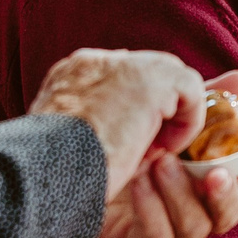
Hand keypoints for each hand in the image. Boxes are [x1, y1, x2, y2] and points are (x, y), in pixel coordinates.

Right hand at [29, 47, 208, 199]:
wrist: (45, 175)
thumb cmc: (49, 174)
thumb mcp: (65, 144)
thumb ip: (93, 126)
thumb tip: (123, 138)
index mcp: (70, 75)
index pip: (118, 78)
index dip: (134, 111)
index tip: (130, 145)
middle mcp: (95, 62)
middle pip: (148, 73)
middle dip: (159, 111)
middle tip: (146, 152)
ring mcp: (123, 66)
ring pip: (172, 79)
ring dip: (170, 119)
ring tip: (150, 154)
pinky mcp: (151, 81)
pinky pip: (191, 90)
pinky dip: (185, 123)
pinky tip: (160, 151)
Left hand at [91, 77, 237, 237]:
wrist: (62, 157)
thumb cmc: (116, 131)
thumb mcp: (159, 106)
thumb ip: (201, 99)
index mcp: (202, 172)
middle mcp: (190, 205)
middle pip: (230, 212)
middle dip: (228, 193)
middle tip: (214, 174)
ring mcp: (165, 228)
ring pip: (196, 228)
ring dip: (181, 194)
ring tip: (158, 164)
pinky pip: (157, 236)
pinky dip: (150, 208)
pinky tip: (134, 182)